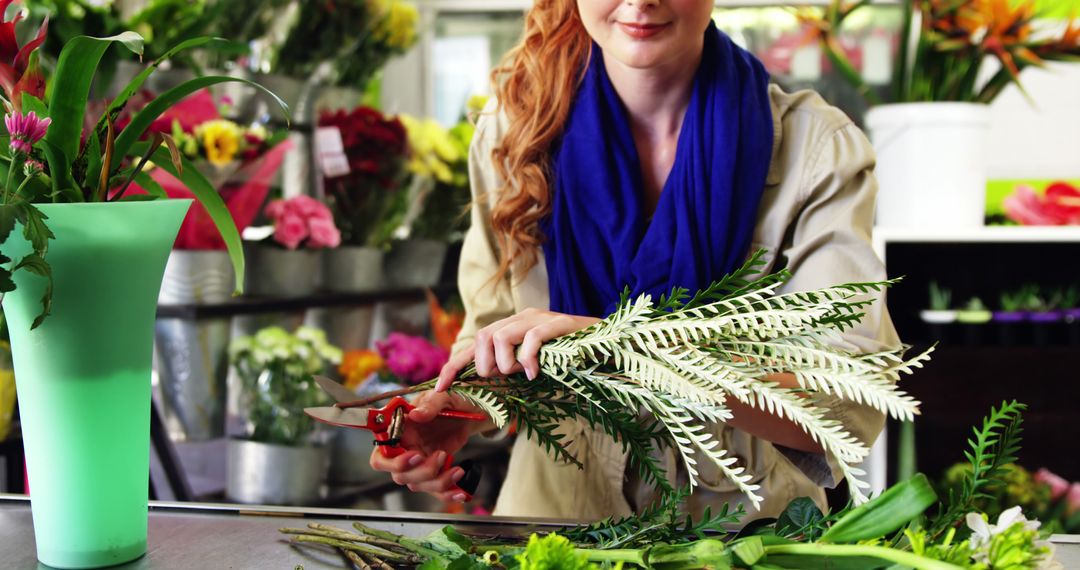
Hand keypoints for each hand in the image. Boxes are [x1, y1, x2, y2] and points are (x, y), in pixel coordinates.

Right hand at [368, 390, 493, 502]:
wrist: (470, 410)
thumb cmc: (451, 399)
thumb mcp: (442, 396)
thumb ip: (430, 404)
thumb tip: (417, 414)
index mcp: (399, 431)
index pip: (381, 455)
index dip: (393, 462)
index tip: (416, 455)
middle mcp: (406, 449)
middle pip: (400, 475)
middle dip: (422, 472)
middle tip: (442, 455)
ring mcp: (419, 462)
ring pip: (418, 485)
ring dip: (438, 482)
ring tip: (457, 470)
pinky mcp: (435, 471)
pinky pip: (435, 490)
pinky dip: (447, 494)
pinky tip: (460, 492)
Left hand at [435, 308, 600, 390]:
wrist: (610, 347)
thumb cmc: (572, 361)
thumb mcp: (535, 368)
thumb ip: (512, 371)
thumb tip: (486, 389)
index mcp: (513, 328)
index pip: (474, 344)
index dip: (454, 365)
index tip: (440, 387)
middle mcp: (523, 318)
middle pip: (484, 336)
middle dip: (486, 364)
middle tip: (504, 377)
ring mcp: (542, 318)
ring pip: (502, 335)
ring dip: (506, 362)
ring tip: (523, 373)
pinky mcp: (561, 323)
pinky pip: (532, 338)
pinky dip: (528, 359)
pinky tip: (536, 373)